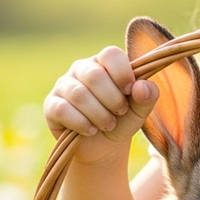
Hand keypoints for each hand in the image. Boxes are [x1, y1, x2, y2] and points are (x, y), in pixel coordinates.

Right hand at [43, 46, 158, 162]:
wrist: (103, 146)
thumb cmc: (122, 120)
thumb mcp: (140, 110)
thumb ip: (148, 96)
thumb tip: (142, 86)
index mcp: (104, 63)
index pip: (111, 54)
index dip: (123, 73)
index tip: (130, 91)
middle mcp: (82, 69)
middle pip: (94, 75)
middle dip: (112, 99)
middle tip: (120, 112)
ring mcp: (64, 85)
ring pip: (79, 94)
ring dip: (99, 114)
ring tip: (108, 124)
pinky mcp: (51, 105)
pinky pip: (63, 110)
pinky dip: (82, 123)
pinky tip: (91, 130)